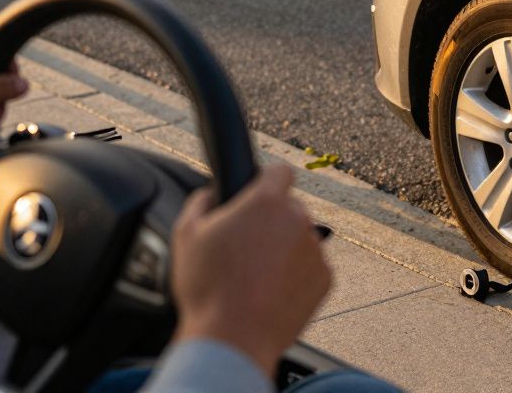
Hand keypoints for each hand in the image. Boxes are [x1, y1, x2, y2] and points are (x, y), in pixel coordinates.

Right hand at [170, 165, 331, 379]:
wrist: (233, 340)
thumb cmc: (207, 288)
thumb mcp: (186, 234)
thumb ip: (200, 201)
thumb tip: (209, 194)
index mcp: (266, 202)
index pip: (280, 171)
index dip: (266, 179)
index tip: (258, 190)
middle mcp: (298, 220)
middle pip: (288, 209)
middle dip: (271, 221)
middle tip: (245, 248)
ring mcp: (315, 250)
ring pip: (300, 239)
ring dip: (284, 249)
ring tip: (254, 277)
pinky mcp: (325, 279)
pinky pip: (310, 267)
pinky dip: (296, 275)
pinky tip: (269, 292)